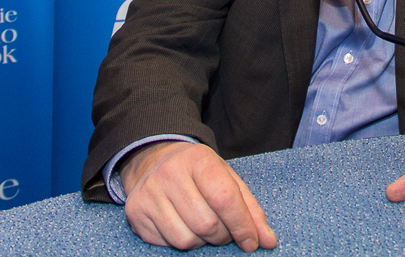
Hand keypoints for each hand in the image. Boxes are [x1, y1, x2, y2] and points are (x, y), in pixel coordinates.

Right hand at [121, 141, 276, 251]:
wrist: (155, 160)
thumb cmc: (198, 173)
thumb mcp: (227, 178)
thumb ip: (250, 209)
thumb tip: (268, 240)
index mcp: (199, 160)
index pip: (225, 199)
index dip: (242, 226)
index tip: (252, 242)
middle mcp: (170, 174)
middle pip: (207, 225)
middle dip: (223, 236)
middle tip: (224, 231)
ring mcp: (149, 193)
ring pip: (186, 240)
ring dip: (202, 242)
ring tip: (202, 226)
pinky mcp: (136, 212)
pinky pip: (167, 244)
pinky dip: (181, 242)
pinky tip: (182, 225)